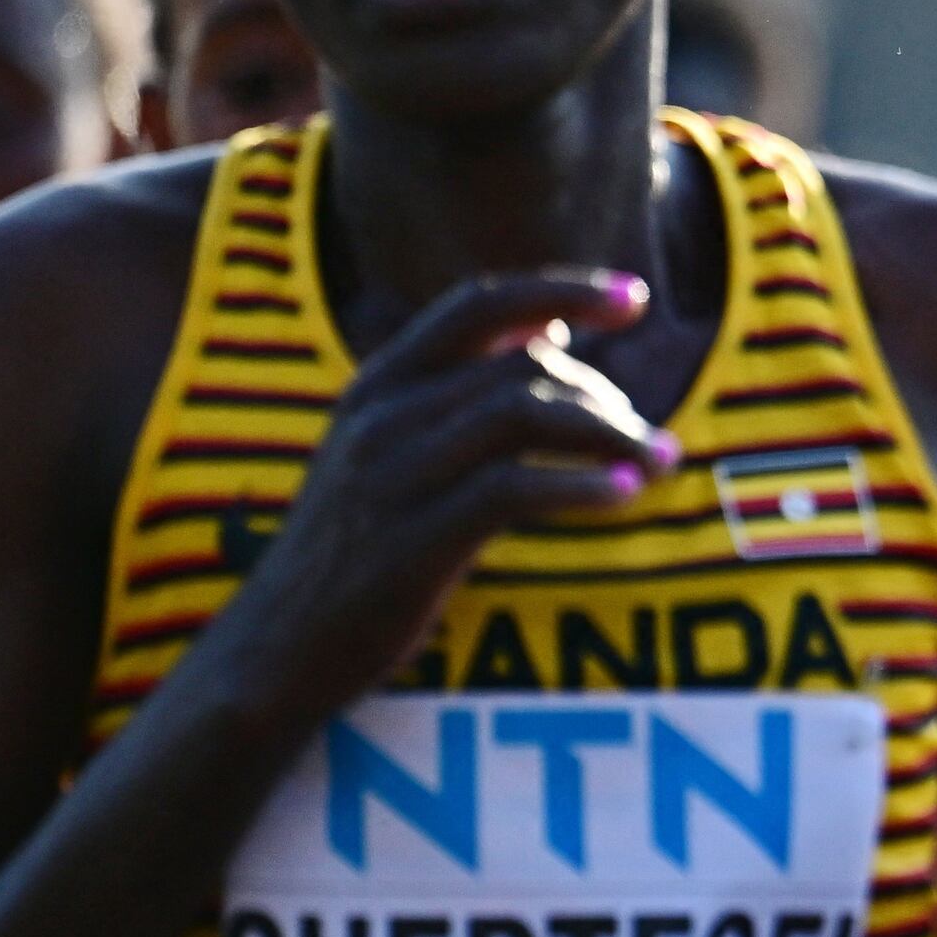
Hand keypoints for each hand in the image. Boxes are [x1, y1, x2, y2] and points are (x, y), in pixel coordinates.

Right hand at [199, 269, 679, 718]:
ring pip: (525, 415)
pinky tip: (625, 495)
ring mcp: (393, 475)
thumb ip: (461, 391)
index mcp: (379, 383)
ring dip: (610, 435)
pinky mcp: (413, 538)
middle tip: (649, 440)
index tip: (638, 296)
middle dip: (606, 395)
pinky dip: (583, 485)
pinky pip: (514, 489)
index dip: (563, 288)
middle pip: (522, 368)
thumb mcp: (392, 449)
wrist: (278, 648)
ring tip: (658, 464)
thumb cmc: (356, 548)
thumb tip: (551, 331)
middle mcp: (382, 416)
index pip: (479, 304)